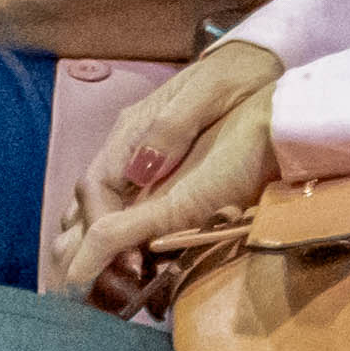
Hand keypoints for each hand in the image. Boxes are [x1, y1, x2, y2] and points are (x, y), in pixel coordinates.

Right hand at [49, 37, 281, 299]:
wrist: (260, 62)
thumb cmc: (236, 76)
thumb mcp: (208, 94)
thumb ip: (171, 128)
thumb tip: (139, 171)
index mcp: (133, 129)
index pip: (95, 185)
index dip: (96, 225)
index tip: (114, 258)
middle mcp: (128, 146)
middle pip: (91, 203)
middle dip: (90, 246)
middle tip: (111, 286)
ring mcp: (143, 158)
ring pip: (104, 209)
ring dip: (104, 248)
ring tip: (119, 287)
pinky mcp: (164, 171)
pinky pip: (131, 210)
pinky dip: (127, 240)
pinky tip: (142, 265)